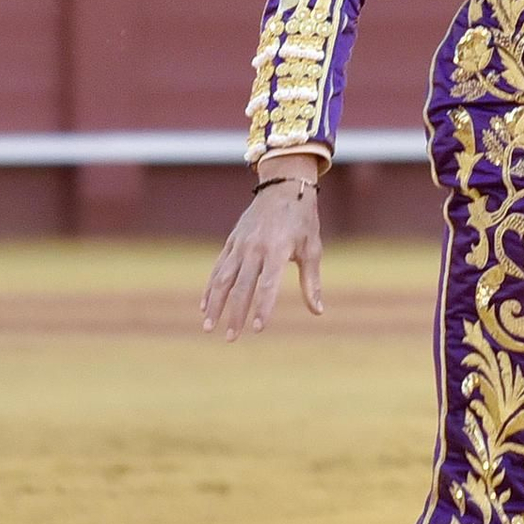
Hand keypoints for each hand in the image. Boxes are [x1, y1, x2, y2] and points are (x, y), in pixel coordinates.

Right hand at [200, 168, 323, 339]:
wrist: (283, 186)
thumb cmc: (303, 220)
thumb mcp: (312, 248)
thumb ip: (311, 282)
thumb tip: (317, 311)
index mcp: (278, 249)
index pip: (268, 285)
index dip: (262, 307)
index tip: (257, 328)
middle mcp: (255, 247)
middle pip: (242, 286)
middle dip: (235, 314)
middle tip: (230, 338)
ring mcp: (240, 244)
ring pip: (223, 278)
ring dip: (215, 304)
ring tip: (208, 326)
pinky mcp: (232, 241)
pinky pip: (218, 267)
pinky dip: (210, 287)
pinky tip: (205, 306)